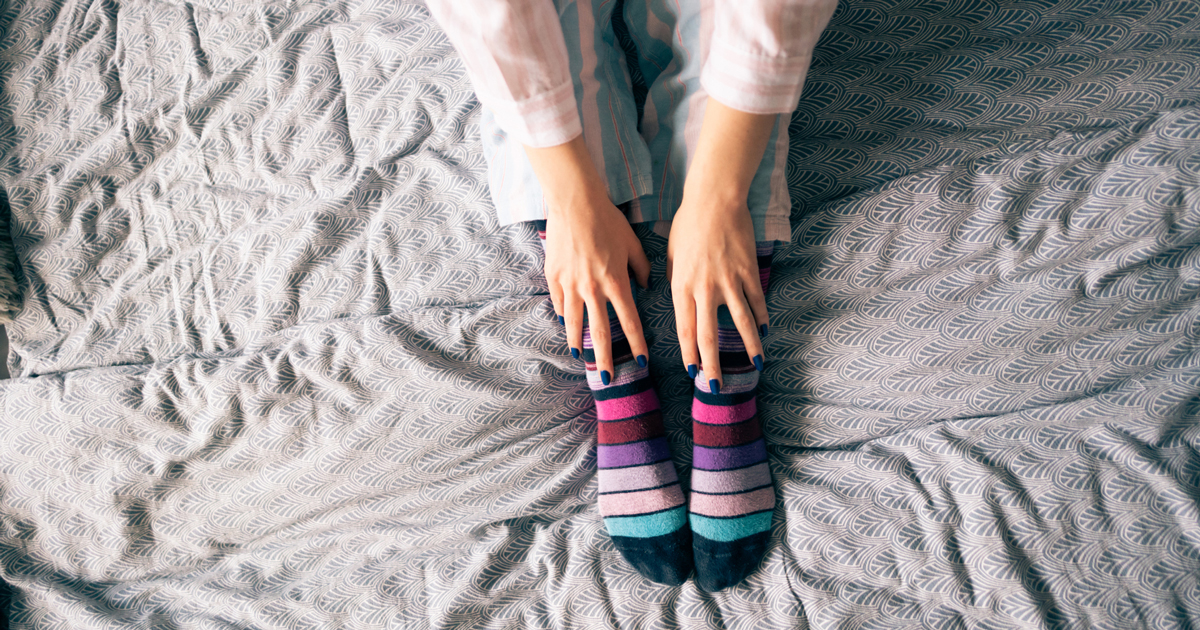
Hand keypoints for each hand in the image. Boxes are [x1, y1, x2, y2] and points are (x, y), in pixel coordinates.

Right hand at [525, 136, 650, 379]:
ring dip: (578, 341)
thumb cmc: (607, 220)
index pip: (629, 321)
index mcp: (616, 282)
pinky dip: (563, 314)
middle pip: (600, 332)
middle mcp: (593, 289)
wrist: (574, 202)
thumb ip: (642, 267)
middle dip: (605, 358)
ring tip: (580, 355)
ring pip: (574, 322)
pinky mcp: (553, 276)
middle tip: (606, 378)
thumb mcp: (632, 242)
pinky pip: (559, 301)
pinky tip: (566, 322)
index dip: (636, 343)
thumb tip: (646, 285)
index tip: (642, 361)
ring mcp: (570, 284)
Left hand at [667, 197, 765, 390]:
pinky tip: (764, 330)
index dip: (689, 354)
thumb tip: (677, 297)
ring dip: (748, 347)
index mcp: (680, 287)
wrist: (714, 199)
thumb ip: (673, 279)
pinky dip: (761, 317)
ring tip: (755, 365)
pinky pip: (756, 300)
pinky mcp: (748, 271)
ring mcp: (729, 281)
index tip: (693, 373)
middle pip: (709, 335)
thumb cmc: (687, 224)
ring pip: (740, 322)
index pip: (684, 330)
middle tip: (717, 386)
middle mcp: (704, 289)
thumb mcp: (671, 253)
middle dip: (713, 364)